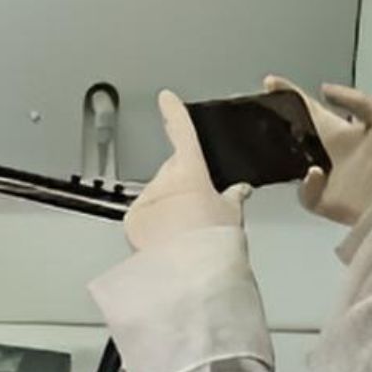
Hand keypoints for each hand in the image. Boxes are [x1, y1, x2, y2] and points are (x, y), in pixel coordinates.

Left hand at [125, 91, 255, 251]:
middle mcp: (164, 180)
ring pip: (157, 197)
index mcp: (191, 171)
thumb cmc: (215, 243)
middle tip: (198, 212)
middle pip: (172, 173)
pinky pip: (144, 218)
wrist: (191, 273)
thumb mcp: (231, 216)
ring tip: (185, 234)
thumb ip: (232, 198)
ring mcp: (146, 200)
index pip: (182, 133)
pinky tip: (167, 241)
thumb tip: (239, 190)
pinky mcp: (132, 221)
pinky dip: (153, 226)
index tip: (166, 98)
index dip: (174, 113)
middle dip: (182, 185)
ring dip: (168, 208)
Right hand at [269, 76, 371, 225]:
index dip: (291, 95)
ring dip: (282, 152)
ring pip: (290, 161)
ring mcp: (318, 175)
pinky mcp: (318, 199)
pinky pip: (304, 191)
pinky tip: (317, 173)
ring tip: (274, 140)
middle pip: (293, 131)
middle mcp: (322, 150)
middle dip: (276, 119)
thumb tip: (324, 89)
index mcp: (337, 132)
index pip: (309, 109)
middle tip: (261, 108)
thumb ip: (359, 101)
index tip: (270, 82)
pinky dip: (308, 183)